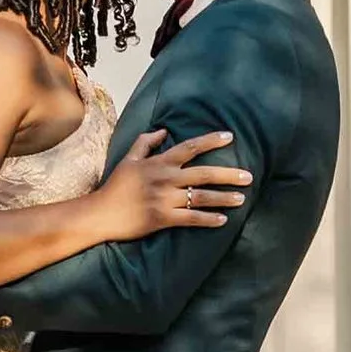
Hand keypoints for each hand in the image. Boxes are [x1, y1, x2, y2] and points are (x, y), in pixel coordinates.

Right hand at [94, 128, 251, 242]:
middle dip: (228, 174)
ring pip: (202, 197)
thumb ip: (145, 142)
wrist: (102, 213)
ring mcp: (165, 199)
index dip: (211, 141)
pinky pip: (192, 218)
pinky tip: (223, 220)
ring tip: (241, 198)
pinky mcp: (164, 218)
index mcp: (159, 163)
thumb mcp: (128, 158)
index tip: (230, 137)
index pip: (190, 147)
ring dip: (224, 198)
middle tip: (248, 176)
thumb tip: (163, 130)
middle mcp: (166, 179)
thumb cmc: (116, 186)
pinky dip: (208, 219)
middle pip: (204, 173)